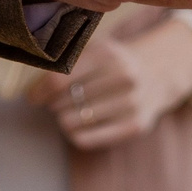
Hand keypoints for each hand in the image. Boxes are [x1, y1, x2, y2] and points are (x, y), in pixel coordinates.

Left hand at [26, 20, 191, 148]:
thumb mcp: (96, 50)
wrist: (158, 73)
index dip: (39, 91)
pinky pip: (86, 140)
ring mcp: (130, 103)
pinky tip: (80, 124)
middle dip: (54, 103)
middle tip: (58, 100)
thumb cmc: (115, 62)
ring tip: (72, 109)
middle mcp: (122, 77)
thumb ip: (67, 63)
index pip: (58, 80)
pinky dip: (75, 133)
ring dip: (64, 118)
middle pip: (63, 102)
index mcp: (108, 54)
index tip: (33, 96)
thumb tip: (33, 90)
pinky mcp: (134, 126)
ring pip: (71, 122)